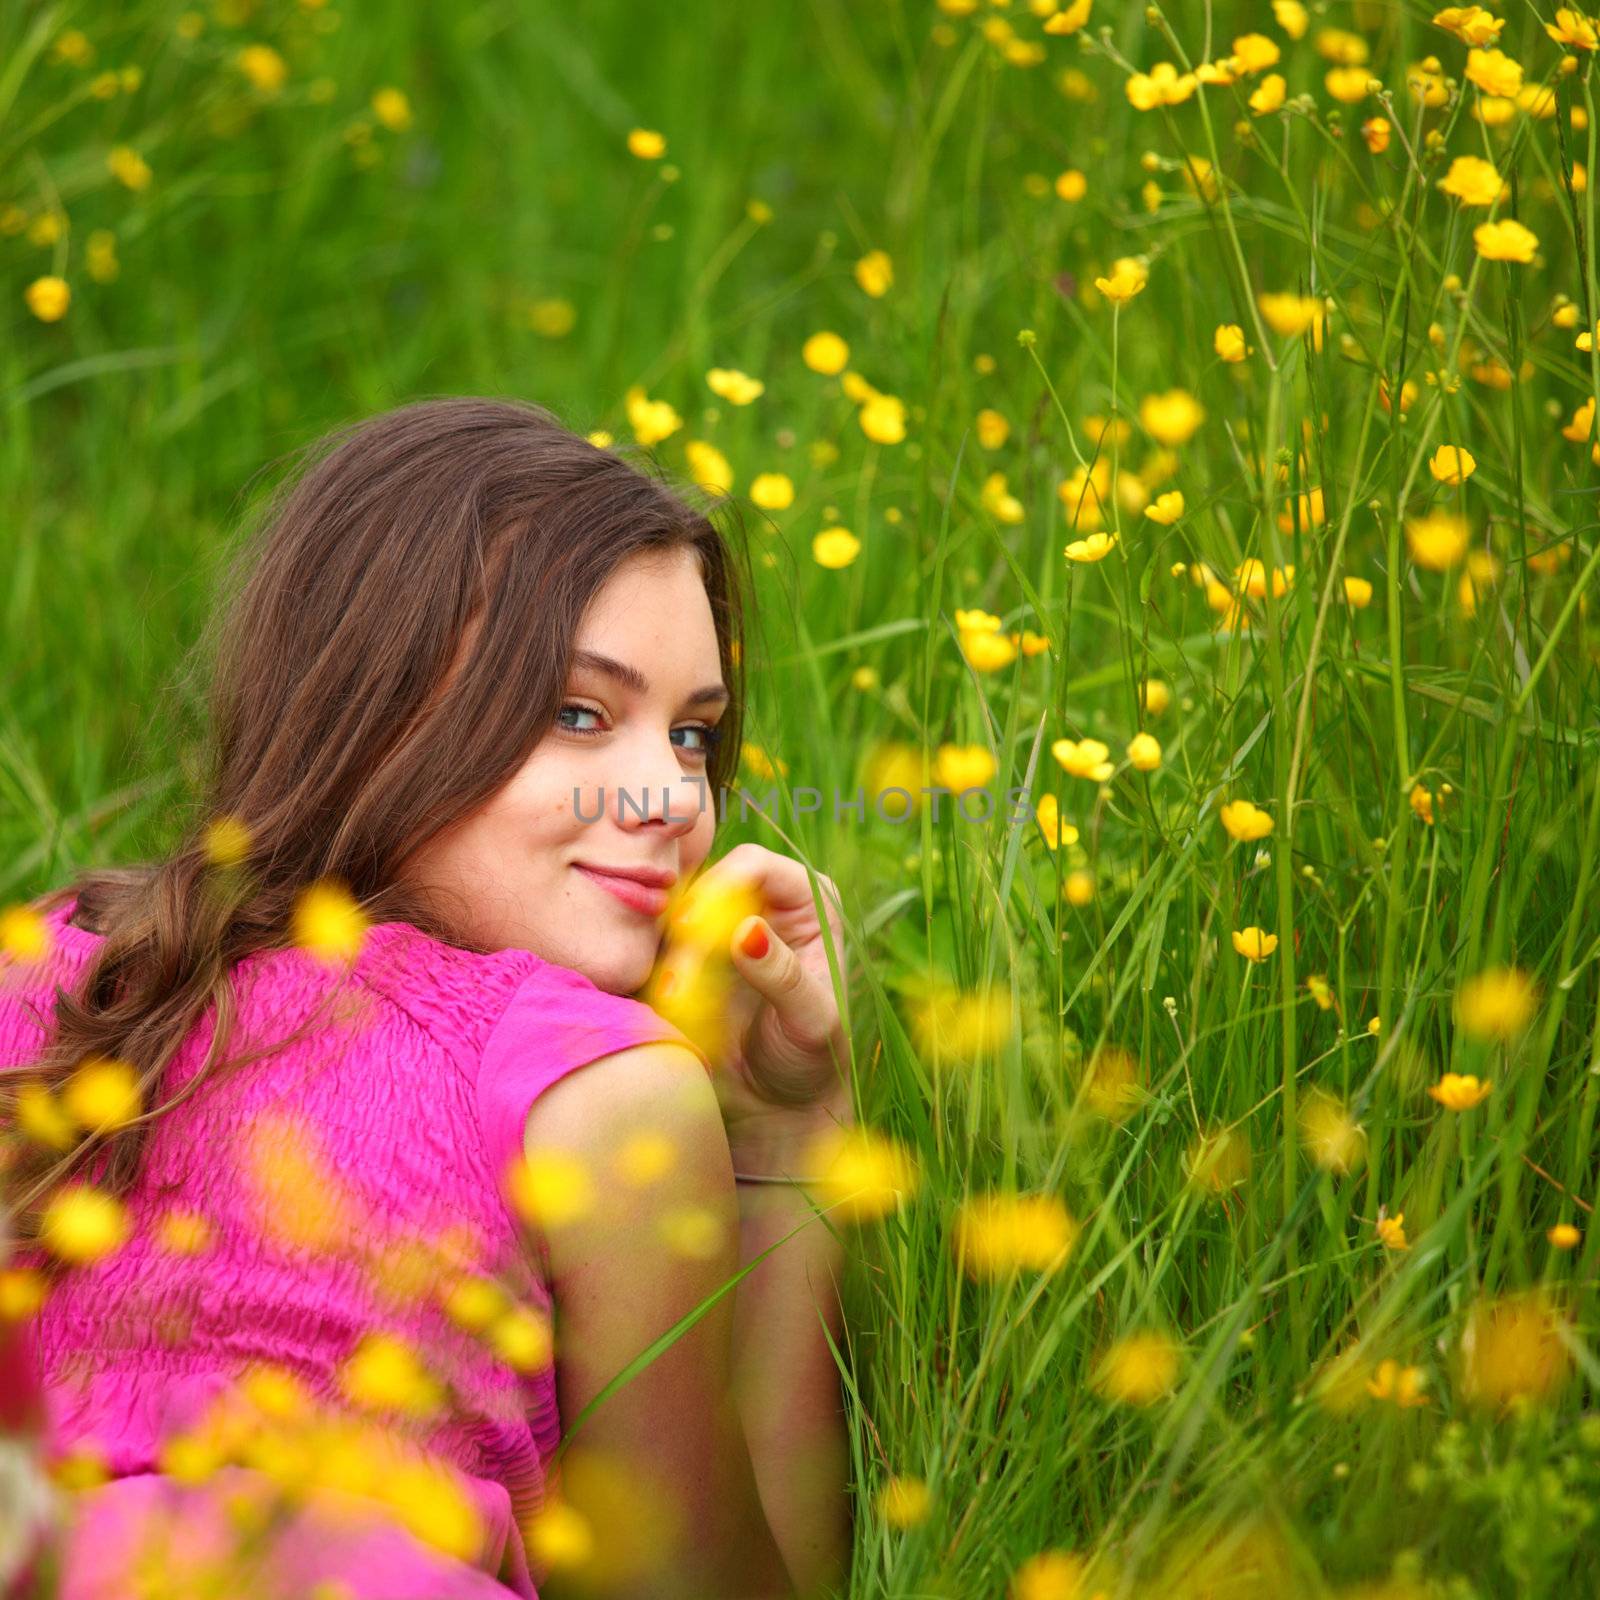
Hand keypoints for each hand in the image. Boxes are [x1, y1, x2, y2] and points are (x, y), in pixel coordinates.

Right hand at [669, 843, 853, 1151]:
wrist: (776, 1107)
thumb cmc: (809, 1063)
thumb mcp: (811, 1024)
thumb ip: (784, 978)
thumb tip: (747, 930)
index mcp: (809, 901)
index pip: (754, 865)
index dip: (718, 887)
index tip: (690, 931)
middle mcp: (765, 902)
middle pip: (706, 885)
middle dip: (686, 929)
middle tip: (680, 983)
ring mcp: (722, 928)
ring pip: (675, 916)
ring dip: (667, 955)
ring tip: (677, 1004)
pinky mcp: (688, 958)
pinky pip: (657, 947)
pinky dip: (654, 971)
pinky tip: (665, 1007)